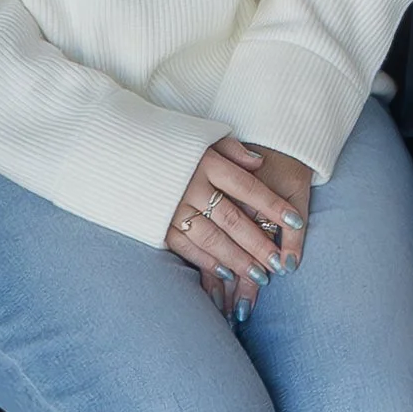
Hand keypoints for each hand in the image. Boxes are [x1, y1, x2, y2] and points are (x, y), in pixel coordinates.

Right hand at [165, 137, 308, 322]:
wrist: (117, 146)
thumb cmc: (168, 141)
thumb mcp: (202, 135)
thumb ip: (231, 150)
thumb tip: (258, 163)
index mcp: (207, 162)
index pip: (248, 187)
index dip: (273, 206)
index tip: (296, 222)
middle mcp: (191, 186)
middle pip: (233, 219)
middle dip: (259, 244)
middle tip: (278, 264)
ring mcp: (172, 207)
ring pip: (211, 239)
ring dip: (237, 260)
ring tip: (259, 276)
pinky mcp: (155, 223)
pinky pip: (184, 247)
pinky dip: (205, 261)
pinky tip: (225, 273)